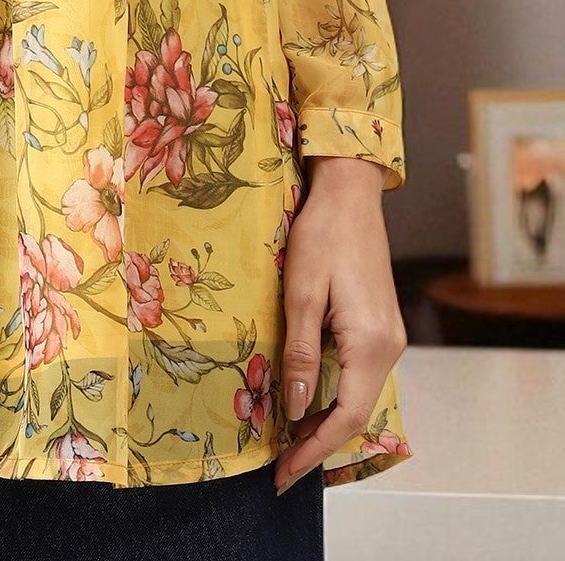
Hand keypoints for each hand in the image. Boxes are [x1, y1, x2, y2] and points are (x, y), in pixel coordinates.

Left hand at [274, 155, 406, 492]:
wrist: (350, 193)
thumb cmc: (322, 233)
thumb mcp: (300, 292)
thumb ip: (299, 353)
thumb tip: (295, 409)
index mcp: (370, 343)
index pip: (345, 417)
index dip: (314, 450)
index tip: (284, 474)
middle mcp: (388, 347)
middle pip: (355, 413)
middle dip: (317, 443)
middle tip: (279, 467)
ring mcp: (388, 337)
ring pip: (357, 396)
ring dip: (325, 420)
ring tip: (288, 441)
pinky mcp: (380, 326)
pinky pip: (358, 375)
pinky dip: (334, 395)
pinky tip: (308, 400)